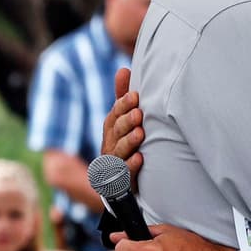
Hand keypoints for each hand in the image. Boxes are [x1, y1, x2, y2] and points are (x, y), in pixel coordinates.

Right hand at [102, 67, 144, 185]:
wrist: (118, 180)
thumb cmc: (124, 142)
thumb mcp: (122, 120)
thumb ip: (123, 98)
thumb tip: (124, 69)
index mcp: (112, 128)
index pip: (114, 114)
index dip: (123, 105)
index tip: (135, 96)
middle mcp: (110, 143)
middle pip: (116, 130)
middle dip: (126, 121)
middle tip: (138, 113)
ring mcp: (114, 161)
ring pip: (119, 150)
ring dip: (129, 141)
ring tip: (140, 133)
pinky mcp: (120, 178)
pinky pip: (123, 172)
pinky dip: (131, 165)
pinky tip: (140, 158)